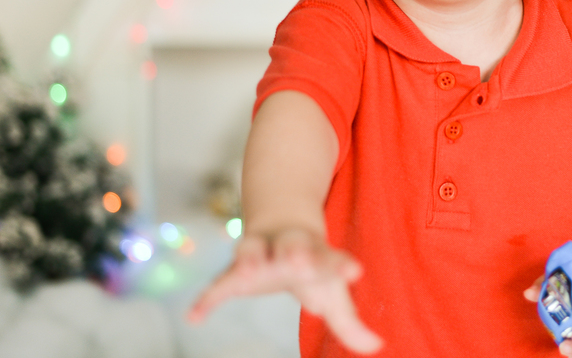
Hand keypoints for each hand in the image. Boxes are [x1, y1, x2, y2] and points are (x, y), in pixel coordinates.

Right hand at [188, 227, 383, 354]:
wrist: (280, 226)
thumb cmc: (312, 268)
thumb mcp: (332, 293)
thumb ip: (349, 323)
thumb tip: (377, 347)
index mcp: (316, 254)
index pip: (331, 259)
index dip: (342, 266)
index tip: (356, 271)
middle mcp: (287, 248)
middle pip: (293, 247)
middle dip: (296, 253)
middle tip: (300, 261)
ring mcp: (259, 253)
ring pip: (253, 249)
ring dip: (252, 259)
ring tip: (250, 273)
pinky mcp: (233, 270)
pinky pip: (218, 283)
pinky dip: (206, 298)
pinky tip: (194, 318)